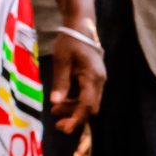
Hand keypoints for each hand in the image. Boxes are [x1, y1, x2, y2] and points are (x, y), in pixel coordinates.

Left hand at [41, 17, 104, 135]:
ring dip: (74, 109)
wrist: (82, 27)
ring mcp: (99, 80)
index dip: (76, 118)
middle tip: (57, 123)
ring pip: (89, 103)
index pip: (86, 104)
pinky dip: (76, 101)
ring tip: (55, 110)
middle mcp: (99, 81)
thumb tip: (55, 103)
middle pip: (90, 107)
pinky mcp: (95, 79)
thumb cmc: (70, 41)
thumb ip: (60, 83)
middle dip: (75, 117)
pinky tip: (62, 100)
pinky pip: (87, 95)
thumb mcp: (61, 61)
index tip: (64, 128)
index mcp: (92, 77)